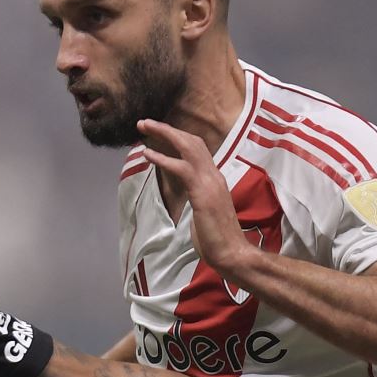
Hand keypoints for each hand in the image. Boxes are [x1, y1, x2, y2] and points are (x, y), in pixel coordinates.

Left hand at [137, 118, 252, 275]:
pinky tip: (148, 154)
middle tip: (145, 122)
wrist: (232, 254)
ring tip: (144, 127)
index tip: (159, 132)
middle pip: (192, 141)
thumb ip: (198, 198)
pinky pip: (181, 168)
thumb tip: (189, 194)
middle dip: (167, 129)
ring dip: (164, 134)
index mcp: (215, 179)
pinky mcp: (203, 194)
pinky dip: (163, 158)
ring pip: (188, 147)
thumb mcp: (205, 212)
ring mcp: (211, 183)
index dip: (178, 138)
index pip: (197, 149)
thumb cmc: (217, 238)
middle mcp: (214, 175)